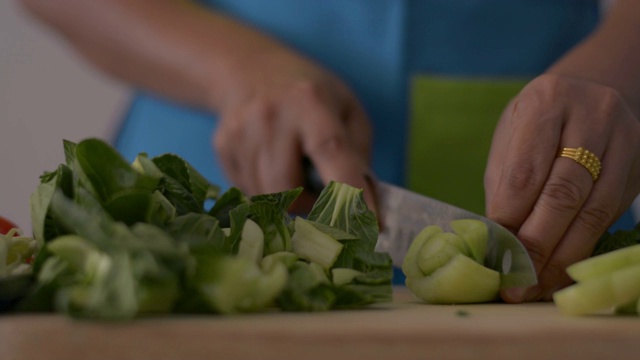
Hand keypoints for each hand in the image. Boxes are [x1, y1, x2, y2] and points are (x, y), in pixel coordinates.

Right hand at [212, 46, 373, 212]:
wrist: (250, 69)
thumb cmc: (311, 94)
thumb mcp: (348, 109)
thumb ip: (358, 155)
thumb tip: (364, 209)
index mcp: (310, 102)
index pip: (331, 152)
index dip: (350, 193)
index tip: (371, 226)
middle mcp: (270, 116)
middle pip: (288, 188)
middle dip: (310, 205)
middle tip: (322, 193)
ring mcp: (240, 132)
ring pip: (266, 197)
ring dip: (288, 199)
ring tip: (295, 171)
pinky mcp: (223, 146)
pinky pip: (247, 192)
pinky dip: (266, 190)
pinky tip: (271, 164)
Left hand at [485, 74, 639, 301]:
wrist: (591, 93)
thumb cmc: (537, 122)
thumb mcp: (510, 137)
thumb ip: (504, 183)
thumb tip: (495, 241)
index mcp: (546, 101)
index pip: (525, 170)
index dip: (510, 218)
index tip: (493, 253)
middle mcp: (592, 115)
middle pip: (563, 193)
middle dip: (536, 246)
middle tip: (514, 285)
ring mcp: (625, 140)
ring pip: (595, 211)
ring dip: (562, 258)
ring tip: (534, 288)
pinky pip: (611, 216)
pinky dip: (583, 249)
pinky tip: (561, 271)